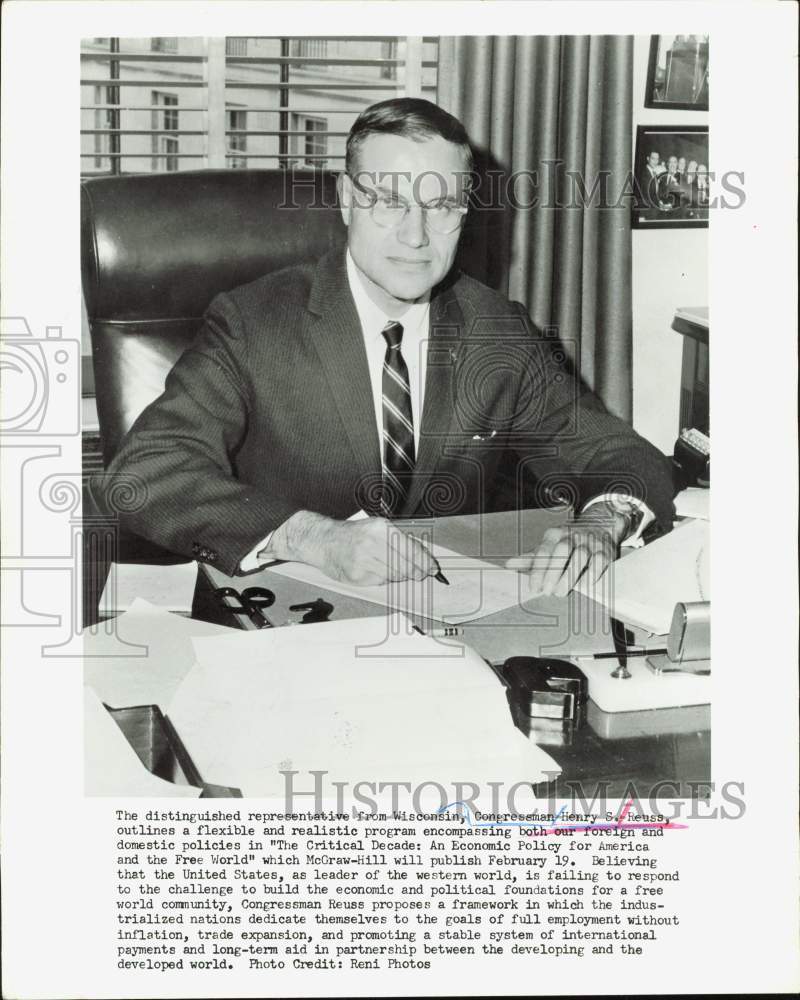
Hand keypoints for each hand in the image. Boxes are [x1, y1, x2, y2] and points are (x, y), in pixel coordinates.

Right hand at [263, 510, 438, 586]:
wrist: (324, 541)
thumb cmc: (354, 535)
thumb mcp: (378, 528)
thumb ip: (401, 541)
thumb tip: (425, 559)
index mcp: (381, 529)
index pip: (412, 550)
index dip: (426, 563)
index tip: (433, 570)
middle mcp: (372, 543)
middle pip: (406, 566)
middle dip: (416, 572)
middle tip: (420, 574)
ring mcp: (363, 561)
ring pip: (395, 576)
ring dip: (399, 576)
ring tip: (391, 567)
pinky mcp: (357, 576)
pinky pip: (381, 582)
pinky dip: (383, 579)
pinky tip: (376, 570)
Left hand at [504, 502, 629, 597]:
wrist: (599, 525)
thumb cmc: (568, 540)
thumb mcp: (548, 545)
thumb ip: (531, 557)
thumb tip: (509, 565)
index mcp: (555, 534)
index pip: (544, 550)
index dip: (537, 570)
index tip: (533, 587)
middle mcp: (572, 535)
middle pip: (562, 550)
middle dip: (553, 572)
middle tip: (547, 592)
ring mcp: (589, 542)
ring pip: (580, 556)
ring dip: (570, 576)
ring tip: (561, 592)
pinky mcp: (605, 550)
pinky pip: (599, 561)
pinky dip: (591, 574)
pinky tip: (584, 585)